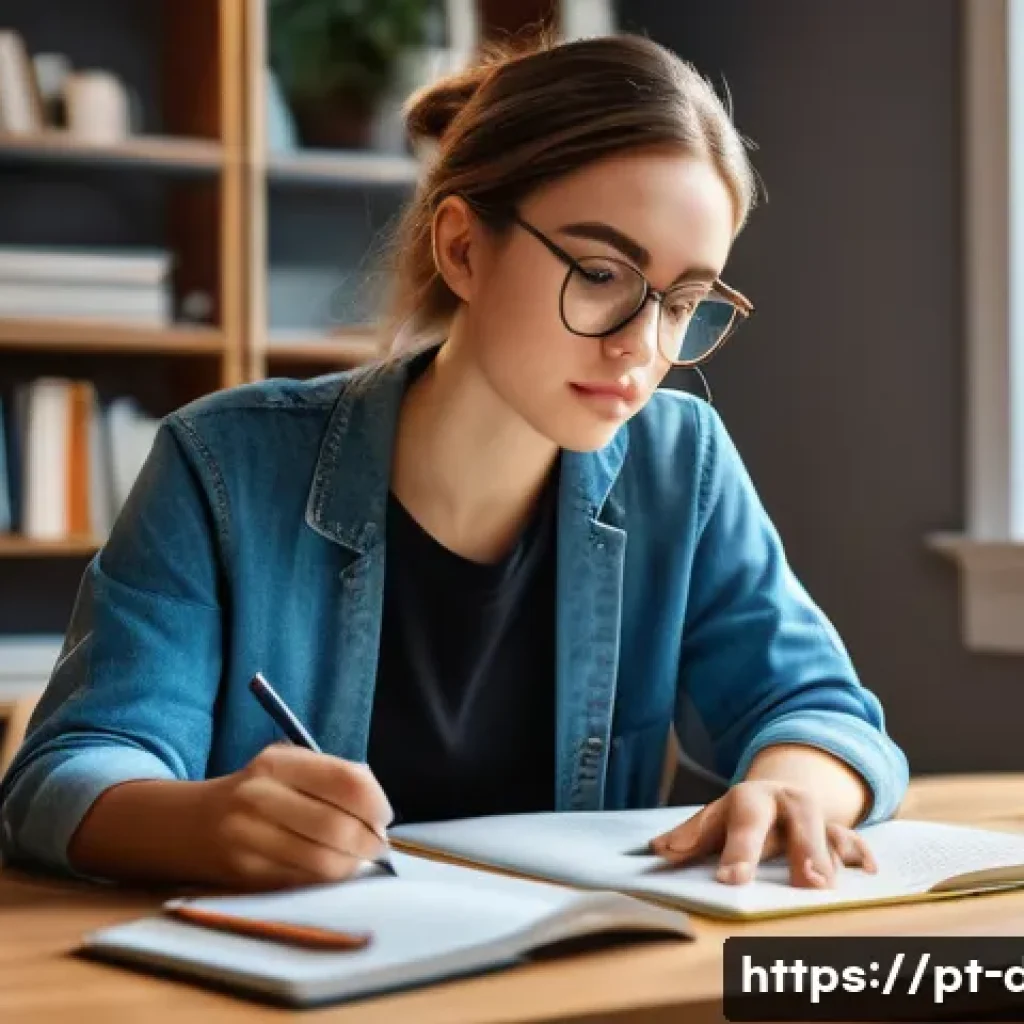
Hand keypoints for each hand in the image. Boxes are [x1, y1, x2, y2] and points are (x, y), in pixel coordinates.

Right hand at [199, 744, 392, 889]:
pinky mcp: (244, 874)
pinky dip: (327, 881)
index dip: (376, 803)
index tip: (384, 816)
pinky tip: (331, 871)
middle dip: (370, 842)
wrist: (186, 824)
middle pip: (338, 827)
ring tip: (358, 860)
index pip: (347, 782)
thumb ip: (333, 777)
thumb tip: (380, 811)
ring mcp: (248, 838)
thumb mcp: (288, 767)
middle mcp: (259, 797)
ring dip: (353, 866)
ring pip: (323, 863)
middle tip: (379, 846)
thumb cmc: (256, 791)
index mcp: (278, 762)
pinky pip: (302, 883)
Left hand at [648, 780, 876, 887]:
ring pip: (828, 832)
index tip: (732, 880)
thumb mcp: (715, 821)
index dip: (739, 853)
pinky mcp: (838, 830)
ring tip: (832, 885)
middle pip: (798, 822)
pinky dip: (861, 853)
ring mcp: (815, 815)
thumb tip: (659, 850)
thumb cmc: (740, 817)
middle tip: (808, 881)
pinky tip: (869, 871)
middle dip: (804, 850)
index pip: (743, 825)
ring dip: (831, 857)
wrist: (776, 794)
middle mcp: (786, 802)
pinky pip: (854, 839)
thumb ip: (690, 837)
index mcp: (749, 800)